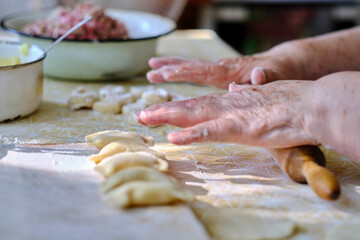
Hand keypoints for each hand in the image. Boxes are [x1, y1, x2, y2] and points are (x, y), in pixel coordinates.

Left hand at [136, 80, 317, 147]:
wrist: (311, 104)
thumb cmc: (290, 104)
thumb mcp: (261, 101)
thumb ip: (245, 97)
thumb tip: (233, 89)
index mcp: (230, 102)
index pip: (198, 104)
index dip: (176, 108)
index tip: (158, 111)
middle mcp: (225, 105)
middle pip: (188, 107)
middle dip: (162, 111)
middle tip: (139, 115)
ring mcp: (230, 115)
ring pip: (192, 115)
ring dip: (167, 117)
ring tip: (144, 118)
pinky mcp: (240, 127)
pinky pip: (210, 132)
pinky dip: (191, 135)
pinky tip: (173, 138)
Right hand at [146, 52, 302, 88]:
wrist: (283, 63)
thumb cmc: (280, 71)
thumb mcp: (277, 75)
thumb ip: (267, 76)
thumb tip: (258, 74)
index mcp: (231, 71)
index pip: (204, 71)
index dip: (185, 73)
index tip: (166, 73)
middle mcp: (222, 68)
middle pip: (192, 67)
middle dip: (170, 68)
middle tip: (150, 70)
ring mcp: (220, 70)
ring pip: (191, 67)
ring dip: (171, 67)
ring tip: (151, 69)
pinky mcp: (221, 74)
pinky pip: (197, 72)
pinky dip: (182, 71)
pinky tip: (172, 74)